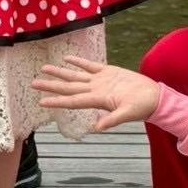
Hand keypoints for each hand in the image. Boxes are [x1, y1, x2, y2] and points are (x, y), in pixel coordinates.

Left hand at [33, 56, 160, 131]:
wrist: (154, 97)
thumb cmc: (142, 106)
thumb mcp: (128, 114)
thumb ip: (112, 120)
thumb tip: (96, 128)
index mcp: (98, 99)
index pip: (73, 100)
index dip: (57, 100)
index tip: (41, 102)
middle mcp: (95, 90)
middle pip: (69, 87)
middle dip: (51, 85)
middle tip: (33, 83)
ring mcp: (100, 80)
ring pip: (75, 76)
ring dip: (60, 73)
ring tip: (44, 68)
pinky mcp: (108, 72)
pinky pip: (90, 65)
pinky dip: (78, 62)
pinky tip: (67, 59)